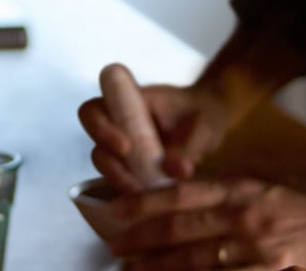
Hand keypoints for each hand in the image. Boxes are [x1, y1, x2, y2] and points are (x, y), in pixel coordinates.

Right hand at [78, 80, 233, 192]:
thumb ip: (191, 144)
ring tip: (145, 193)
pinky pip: (120, 182)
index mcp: (130, 102)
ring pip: (105, 165)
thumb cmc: (205, 113)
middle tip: (134, 179)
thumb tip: (175, 171)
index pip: (95, 110)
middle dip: (109, 162)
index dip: (99, 127)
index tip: (125, 146)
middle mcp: (119, 124)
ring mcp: (123, 148)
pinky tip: (149, 202)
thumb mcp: (206, 124)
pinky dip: (130, 192)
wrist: (211, 123)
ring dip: (119, 180)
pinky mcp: (132, 169)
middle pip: (94, 141)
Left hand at [107, 175, 305, 270]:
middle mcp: (247, 217)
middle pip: (183, 231)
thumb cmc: (304, 211)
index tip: (116, 214)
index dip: (144, 204)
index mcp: (241, 191)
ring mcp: (263, 250)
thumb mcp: (260, 191)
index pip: (181, 195)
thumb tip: (175, 205)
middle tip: (115, 250)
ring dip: (163, 268)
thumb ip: (221, 198)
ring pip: (200, 261)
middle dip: (143, 243)